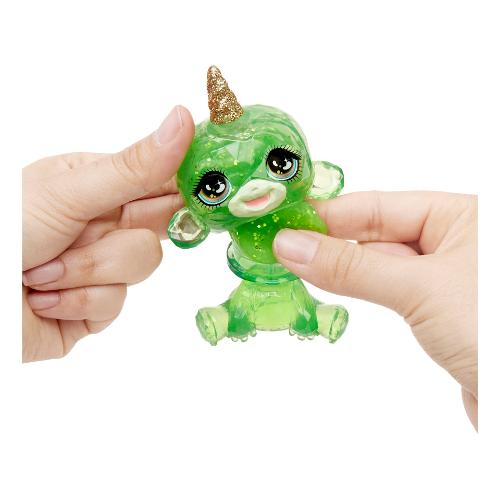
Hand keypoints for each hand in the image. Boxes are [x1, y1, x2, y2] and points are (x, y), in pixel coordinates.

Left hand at [22, 106, 194, 361]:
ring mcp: (102, 267)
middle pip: (159, 228)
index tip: (211, 191)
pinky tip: (44, 298)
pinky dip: (77, 302)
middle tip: (97, 231)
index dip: (187, 187)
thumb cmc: (4, 229)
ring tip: (44, 271)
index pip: (161, 180)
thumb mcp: (71, 191)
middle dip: (121, 237)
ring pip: (141, 266)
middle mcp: (105, 223)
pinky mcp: (96, 308)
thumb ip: (134, 168)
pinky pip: (116, 304)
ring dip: (88, 271)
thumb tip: (184, 119)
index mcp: (99, 184)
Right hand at [273, 191, 477, 428]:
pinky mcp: (435, 311)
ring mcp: (442, 277)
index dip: (328, 215)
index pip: (378, 206)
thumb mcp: (419, 288)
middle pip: (375, 233)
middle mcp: (453, 240)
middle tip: (278, 246)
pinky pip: (387, 290)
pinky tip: (328, 284)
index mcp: (461, 215)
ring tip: (292, 264)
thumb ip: (352, 266)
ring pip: (378, 264)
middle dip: (327, 241)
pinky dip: (357, 288)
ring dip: (338, 266)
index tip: (285, 222)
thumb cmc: (492, 329)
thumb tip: (292, 246)